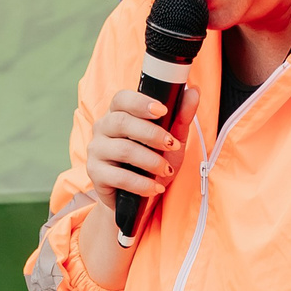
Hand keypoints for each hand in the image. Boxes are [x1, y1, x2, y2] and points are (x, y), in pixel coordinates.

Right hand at [82, 85, 200, 225]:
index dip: (141, 102)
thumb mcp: (171, 139)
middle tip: (172, 145)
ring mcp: (96, 151)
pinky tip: (155, 187)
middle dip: (151, 134)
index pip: (122, 99)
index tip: (162, 110)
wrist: (138, 198)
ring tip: (166, 170)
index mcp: (118, 113)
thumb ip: (181, 116)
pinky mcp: (96, 174)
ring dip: (151, 161)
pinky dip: (142, 183)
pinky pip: (119, 177)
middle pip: (121, 122)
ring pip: (123, 150)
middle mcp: (102, 128)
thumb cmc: (152, 164)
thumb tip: (194, 92)